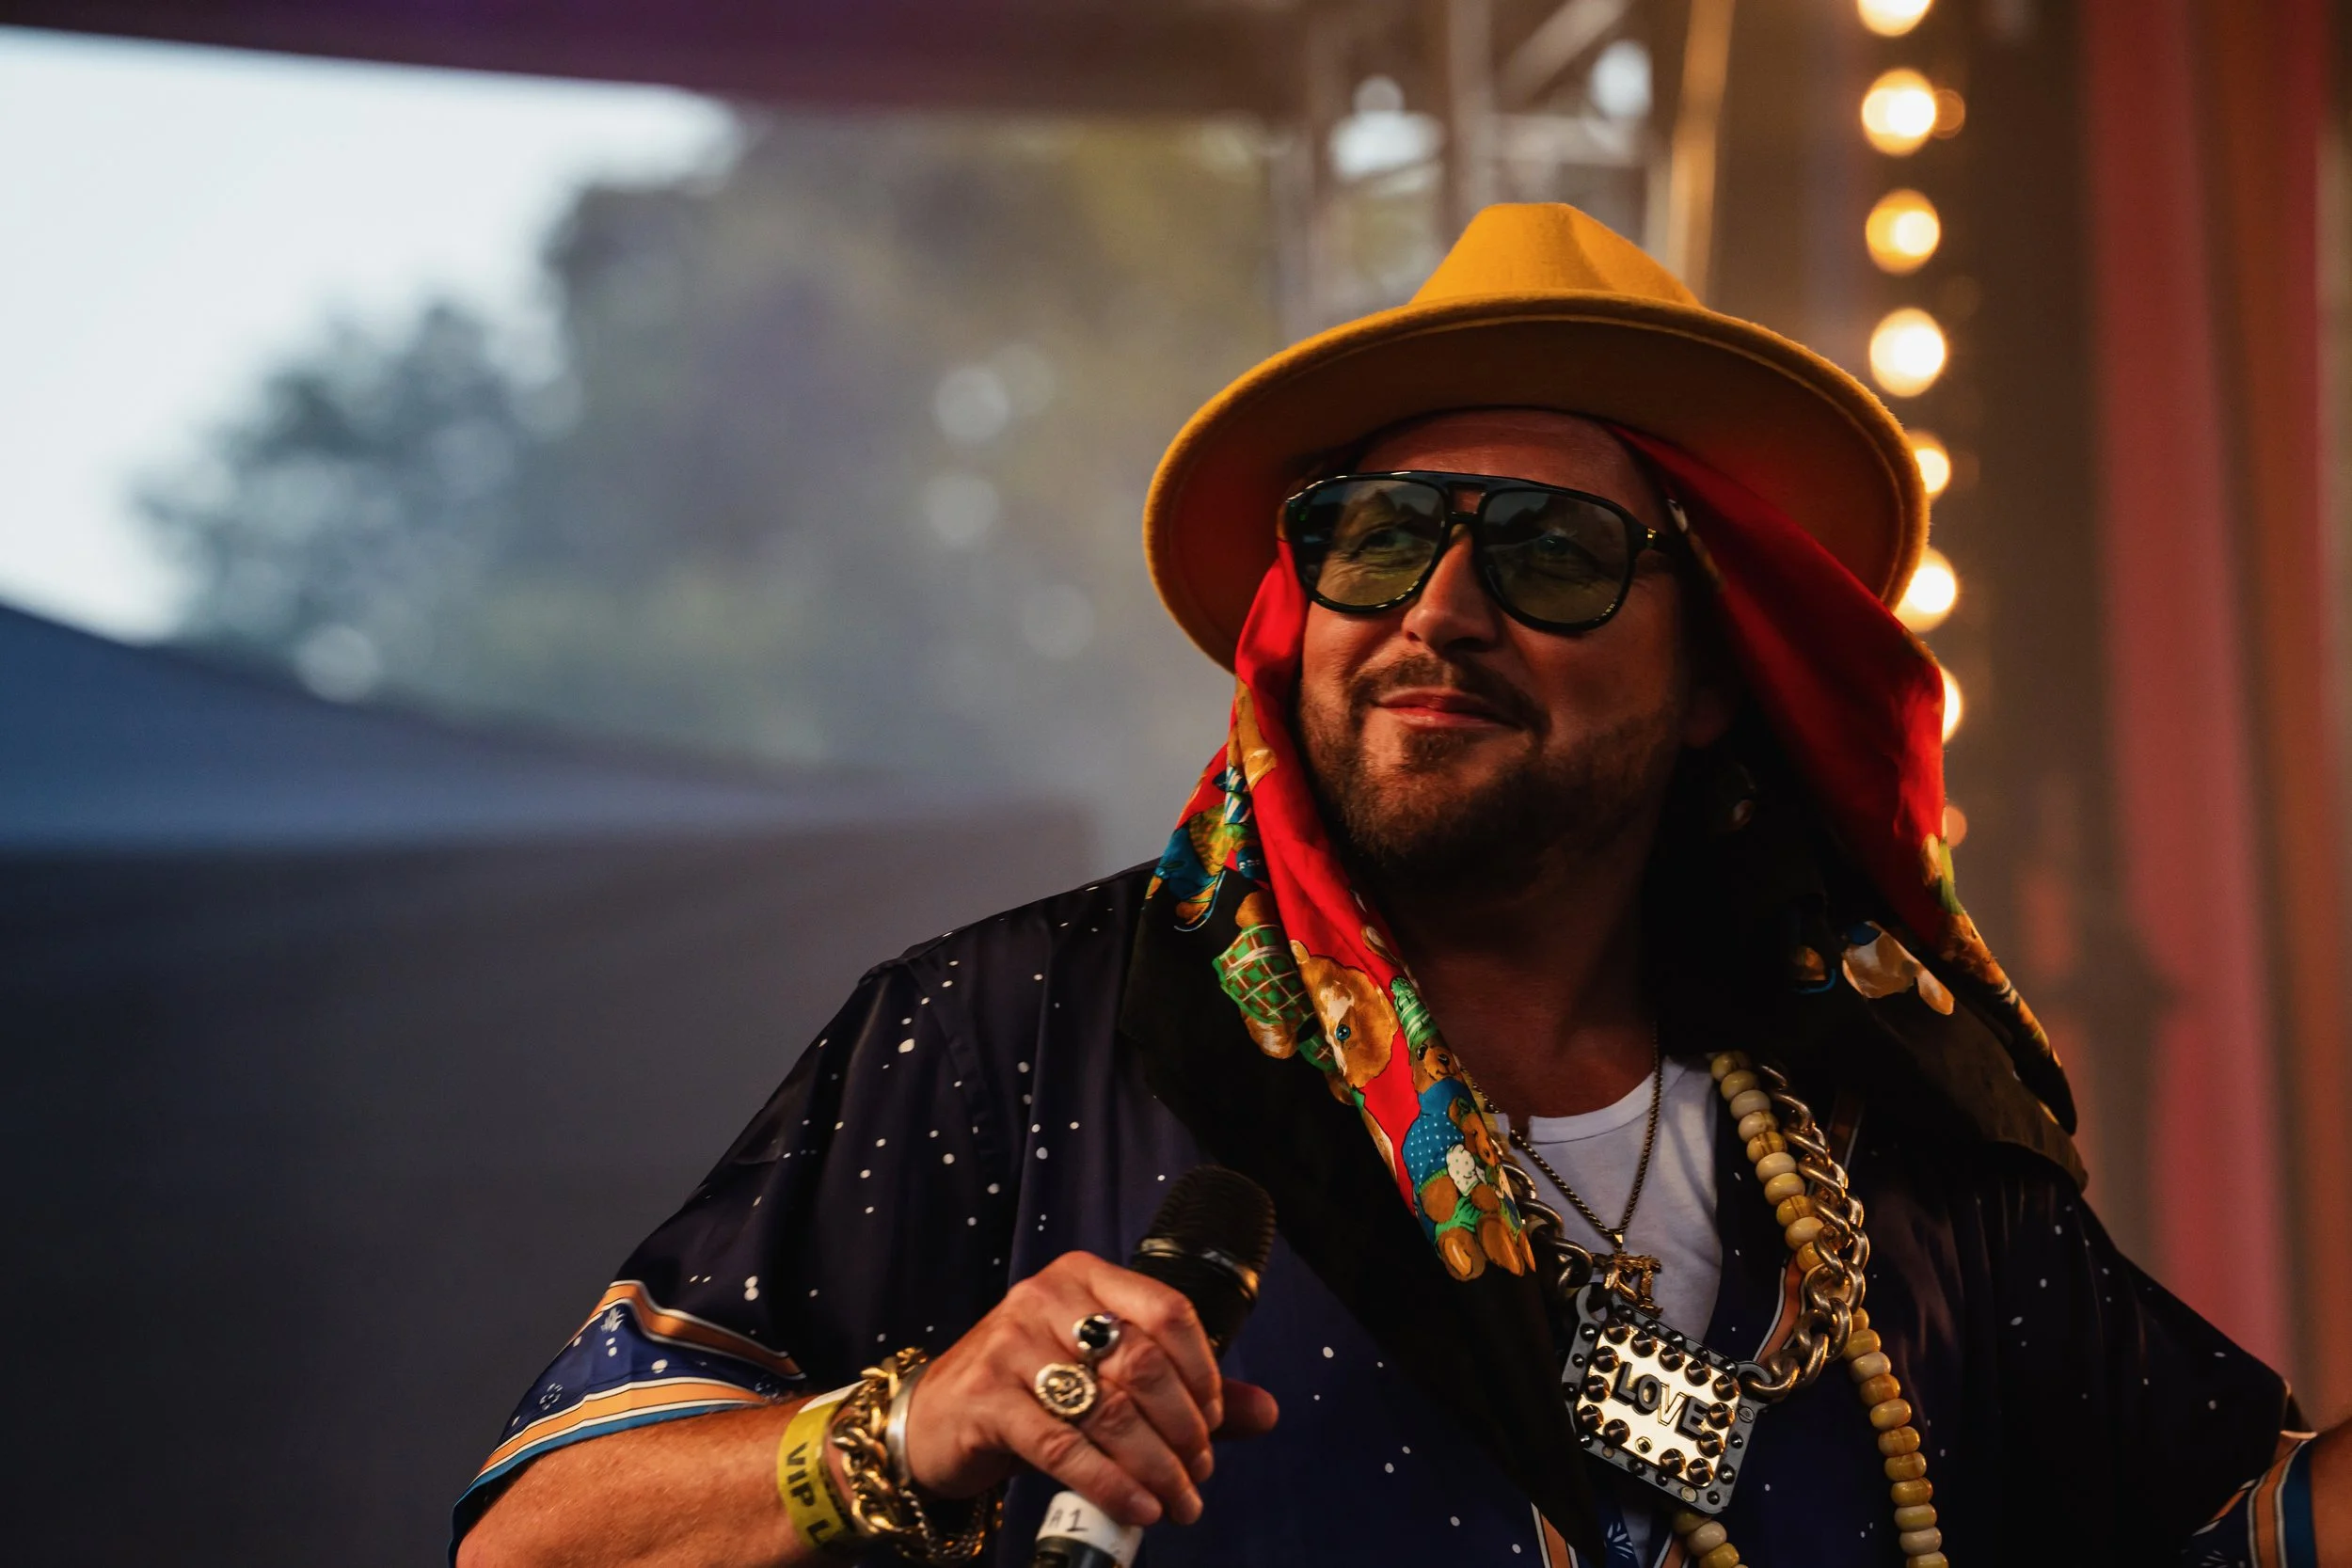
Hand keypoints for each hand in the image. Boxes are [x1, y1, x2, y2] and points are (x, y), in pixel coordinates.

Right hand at [898, 1252, 1279, 1527]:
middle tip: (1198, 1472)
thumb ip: (1182, 1389)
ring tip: (1179, 1501)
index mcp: (1082, 1277)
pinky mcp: (986, 1398)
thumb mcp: (1101, 1376)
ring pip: (1108, 1410)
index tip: (1214, 1420)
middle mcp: (1045, 1298)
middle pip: (1142, 1363)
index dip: (1203, 1370)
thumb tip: (1267, 1412)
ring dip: (1155, 1466)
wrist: (933, 1418)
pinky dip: (1110, 1484)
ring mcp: (1010, 1345)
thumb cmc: (1029, 1391)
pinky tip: (1139, 1508)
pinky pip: (1064, 1448)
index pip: (1167, 1309)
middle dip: (1183, 1430)